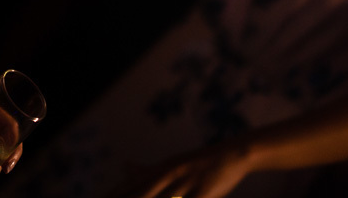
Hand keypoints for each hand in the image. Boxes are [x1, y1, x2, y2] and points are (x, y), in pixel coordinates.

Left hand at [116, 142, 252, 197]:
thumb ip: (145, 169)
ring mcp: (186, 183)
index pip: (133, 184)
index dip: (115, 193)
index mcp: (161, 169)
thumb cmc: (198, 163)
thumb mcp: (170, 164)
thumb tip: (123, 165)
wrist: (232, 154)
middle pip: (144, 193)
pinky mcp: (204, 193)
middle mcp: (170, 174)